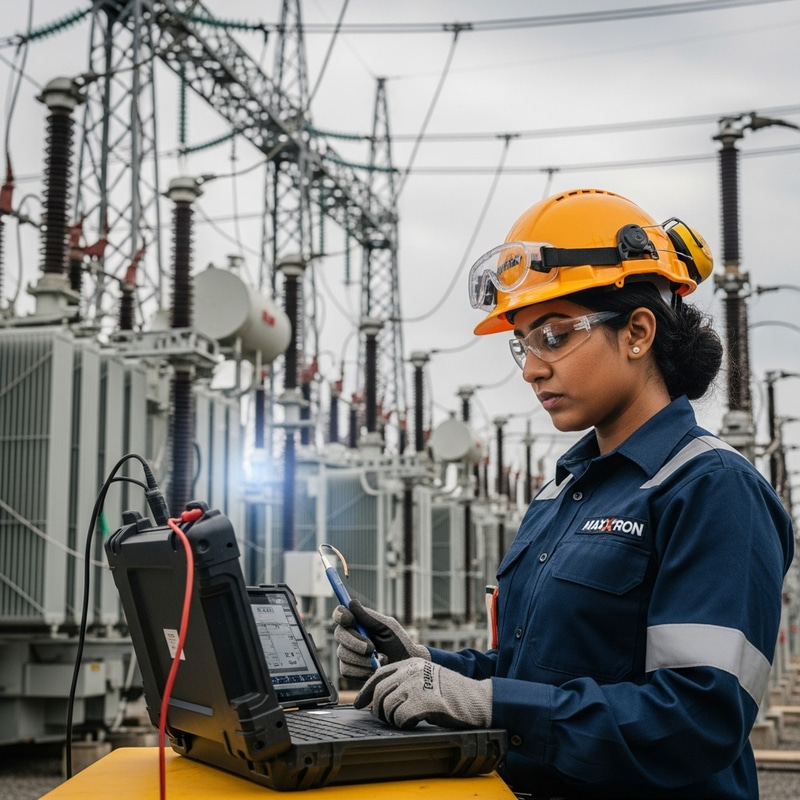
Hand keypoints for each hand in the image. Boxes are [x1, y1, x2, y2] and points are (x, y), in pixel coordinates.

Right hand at [332, 600, 428, 680]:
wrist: (405, 668)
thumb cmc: (399, 644)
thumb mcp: (387, 628)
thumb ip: (369, 617)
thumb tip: (352, 602)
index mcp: (359, 622)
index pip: (341, 614)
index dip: (340, 615)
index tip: (349, 619)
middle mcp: (350, 636)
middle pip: (339, 634)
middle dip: (355, 642)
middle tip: (371, 648)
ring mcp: (348, 653)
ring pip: (342, 653)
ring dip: (362, 659)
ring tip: (380, 659)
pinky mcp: (349, 670)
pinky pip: (346, 670)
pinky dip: (362, 670)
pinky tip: (374, 669)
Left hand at [354, 657, 492, 729]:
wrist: (476, 699)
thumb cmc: (453, 693)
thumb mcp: (427, 677)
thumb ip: (407, 681)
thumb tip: (382, 696)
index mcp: (411, 664)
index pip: (378, 674)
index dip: (365, 691)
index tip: (358, 703)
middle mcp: (411, 671)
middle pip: (379, 692)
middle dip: (377, 709)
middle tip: (383, 719)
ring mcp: (416, 686)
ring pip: (387, 706)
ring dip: (391, 719)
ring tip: (403, 721)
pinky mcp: (422, 702)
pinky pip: (400, 718)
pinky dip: (403, 725)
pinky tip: (414, 723)